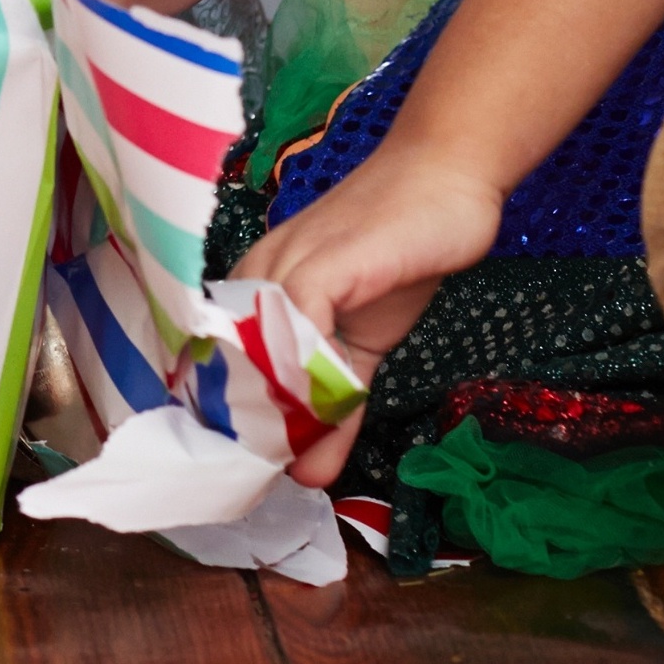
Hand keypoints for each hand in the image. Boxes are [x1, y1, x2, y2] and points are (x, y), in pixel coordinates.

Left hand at [232, 139, 505, 483]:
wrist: (445, 182)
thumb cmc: (399, 255)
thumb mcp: (361, 349)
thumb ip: (336, 408)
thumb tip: (312, 475)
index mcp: (255, 291)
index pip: (219, 366)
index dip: (228, 422)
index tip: (241, 470)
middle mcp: (255, 276)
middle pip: (225, 366)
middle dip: (241, 429)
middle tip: (262, 480)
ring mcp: (284, 266)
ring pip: (255, 351)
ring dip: (270, 412)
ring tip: (289, 461)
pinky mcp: (322, 264)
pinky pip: (297, 325)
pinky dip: (304, 373)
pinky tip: (322, 409)